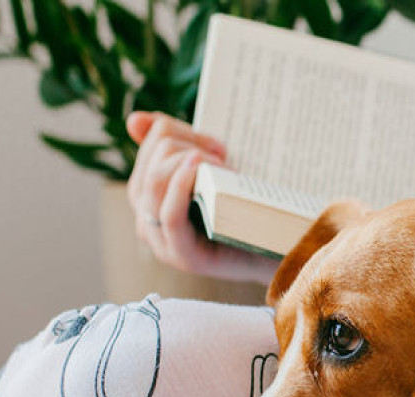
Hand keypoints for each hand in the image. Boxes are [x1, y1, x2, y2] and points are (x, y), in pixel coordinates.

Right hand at [126, 111, 276, 282]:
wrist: (280, 254)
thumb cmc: (248, 210)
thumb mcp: (213, 172)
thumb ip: (180, 145)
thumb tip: (134, 121)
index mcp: (149, 196)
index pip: (151, 147)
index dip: (183, 132)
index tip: (220, 146)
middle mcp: (147, 220)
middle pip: (152, 163)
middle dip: (190, 146)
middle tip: (226, 158)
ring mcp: (163, 242)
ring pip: (154, 184)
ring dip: (190, 162)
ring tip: (224, 168)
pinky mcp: (183, 257)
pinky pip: (169, 215)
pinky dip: (181, 185)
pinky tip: (198, 167)